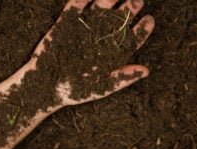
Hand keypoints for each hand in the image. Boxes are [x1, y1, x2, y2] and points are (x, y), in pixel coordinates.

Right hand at [28, 0, 153, 105]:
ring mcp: (84, 28)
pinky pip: (75, 6)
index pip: (131, 38)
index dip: (142, 29)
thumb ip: (124, 77)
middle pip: (119, 19)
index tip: (150, 20)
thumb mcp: (103, 86)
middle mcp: (101, 37)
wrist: (46, 87)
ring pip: (100, 9)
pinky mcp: (66, 22)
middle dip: (129, 8)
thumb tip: (147, 70)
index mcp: (113, 52)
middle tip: (138, 0)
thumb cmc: (77, 90)